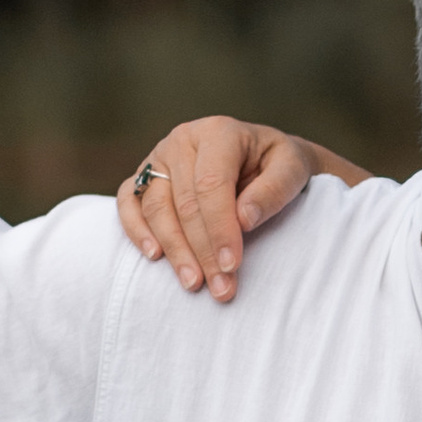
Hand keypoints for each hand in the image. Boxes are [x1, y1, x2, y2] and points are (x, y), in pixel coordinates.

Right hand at [117, 118, 367, 298]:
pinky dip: (136, 230)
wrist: (261, 159)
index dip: (220, 228)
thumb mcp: (292, 169)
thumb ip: (274, 190)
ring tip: (194, 283)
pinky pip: (128, 203)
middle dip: (202, 250)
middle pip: (184, 202)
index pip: (211, 184)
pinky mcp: (144, 175)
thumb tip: (243, 219)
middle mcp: (182, 140)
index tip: (232, 265)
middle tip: (221, 289)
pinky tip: (155, 256)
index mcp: (218, 132)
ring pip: (155, 207)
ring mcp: (158, 157)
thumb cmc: (276, 165)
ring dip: (174, 250)